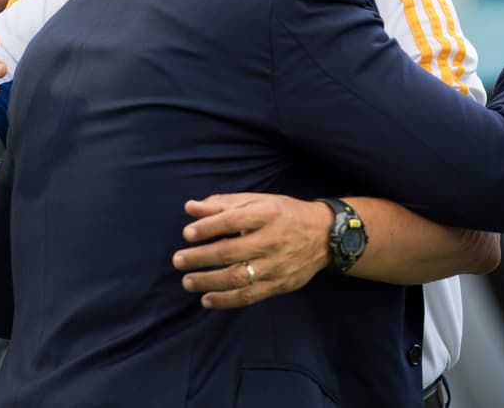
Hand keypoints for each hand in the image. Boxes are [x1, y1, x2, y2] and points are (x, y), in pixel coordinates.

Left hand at [173, 194, 331, 308]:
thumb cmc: (285, 214)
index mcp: (267, 214)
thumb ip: (224, 204)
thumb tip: (190, 208)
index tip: (187, 234)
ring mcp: (276, 265)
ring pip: (236, 278)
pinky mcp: (279, 284)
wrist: (325, 235)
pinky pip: (249, 296)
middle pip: (230, 252)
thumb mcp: (259, 201)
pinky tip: (207, 299)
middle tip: (178, 260)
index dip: (208, 227)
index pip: (233, 221)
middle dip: (200, 257)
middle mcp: (272, 240)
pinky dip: (225, 300)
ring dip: (207, 281)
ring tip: (187, 281)